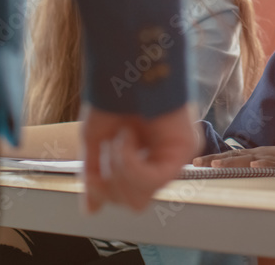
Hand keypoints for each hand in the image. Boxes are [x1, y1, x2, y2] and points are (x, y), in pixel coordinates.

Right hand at [80, 103, 200, 211]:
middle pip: (135, 203)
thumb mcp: (95, 141)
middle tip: (106, 152)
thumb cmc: (113, 95)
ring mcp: (175, 156)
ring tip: (119, 136)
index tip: (95, 163)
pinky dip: (130, 162)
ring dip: (119, 170)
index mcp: (143, 159)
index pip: (125, 197)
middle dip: (112, 183)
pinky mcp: (184, 148)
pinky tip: (126, 136)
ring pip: (142, 196)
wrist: (126, 64)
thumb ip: (94, 178)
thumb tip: (90, 210)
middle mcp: (161, 161)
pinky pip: (153, 178)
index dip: (105, 189)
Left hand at [193, 146, 274, 180]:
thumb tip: (247, 173)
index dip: (216, 158)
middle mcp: (269, 154)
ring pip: (253, 159)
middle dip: (216, 159)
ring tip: (216, 165)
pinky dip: (265, 165)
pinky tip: (254, 166)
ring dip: (234, 161)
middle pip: (237, 156)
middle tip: (196, 163)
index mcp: (264, 154)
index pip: (235, 156)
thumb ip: (264, 169)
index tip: (197, 163)